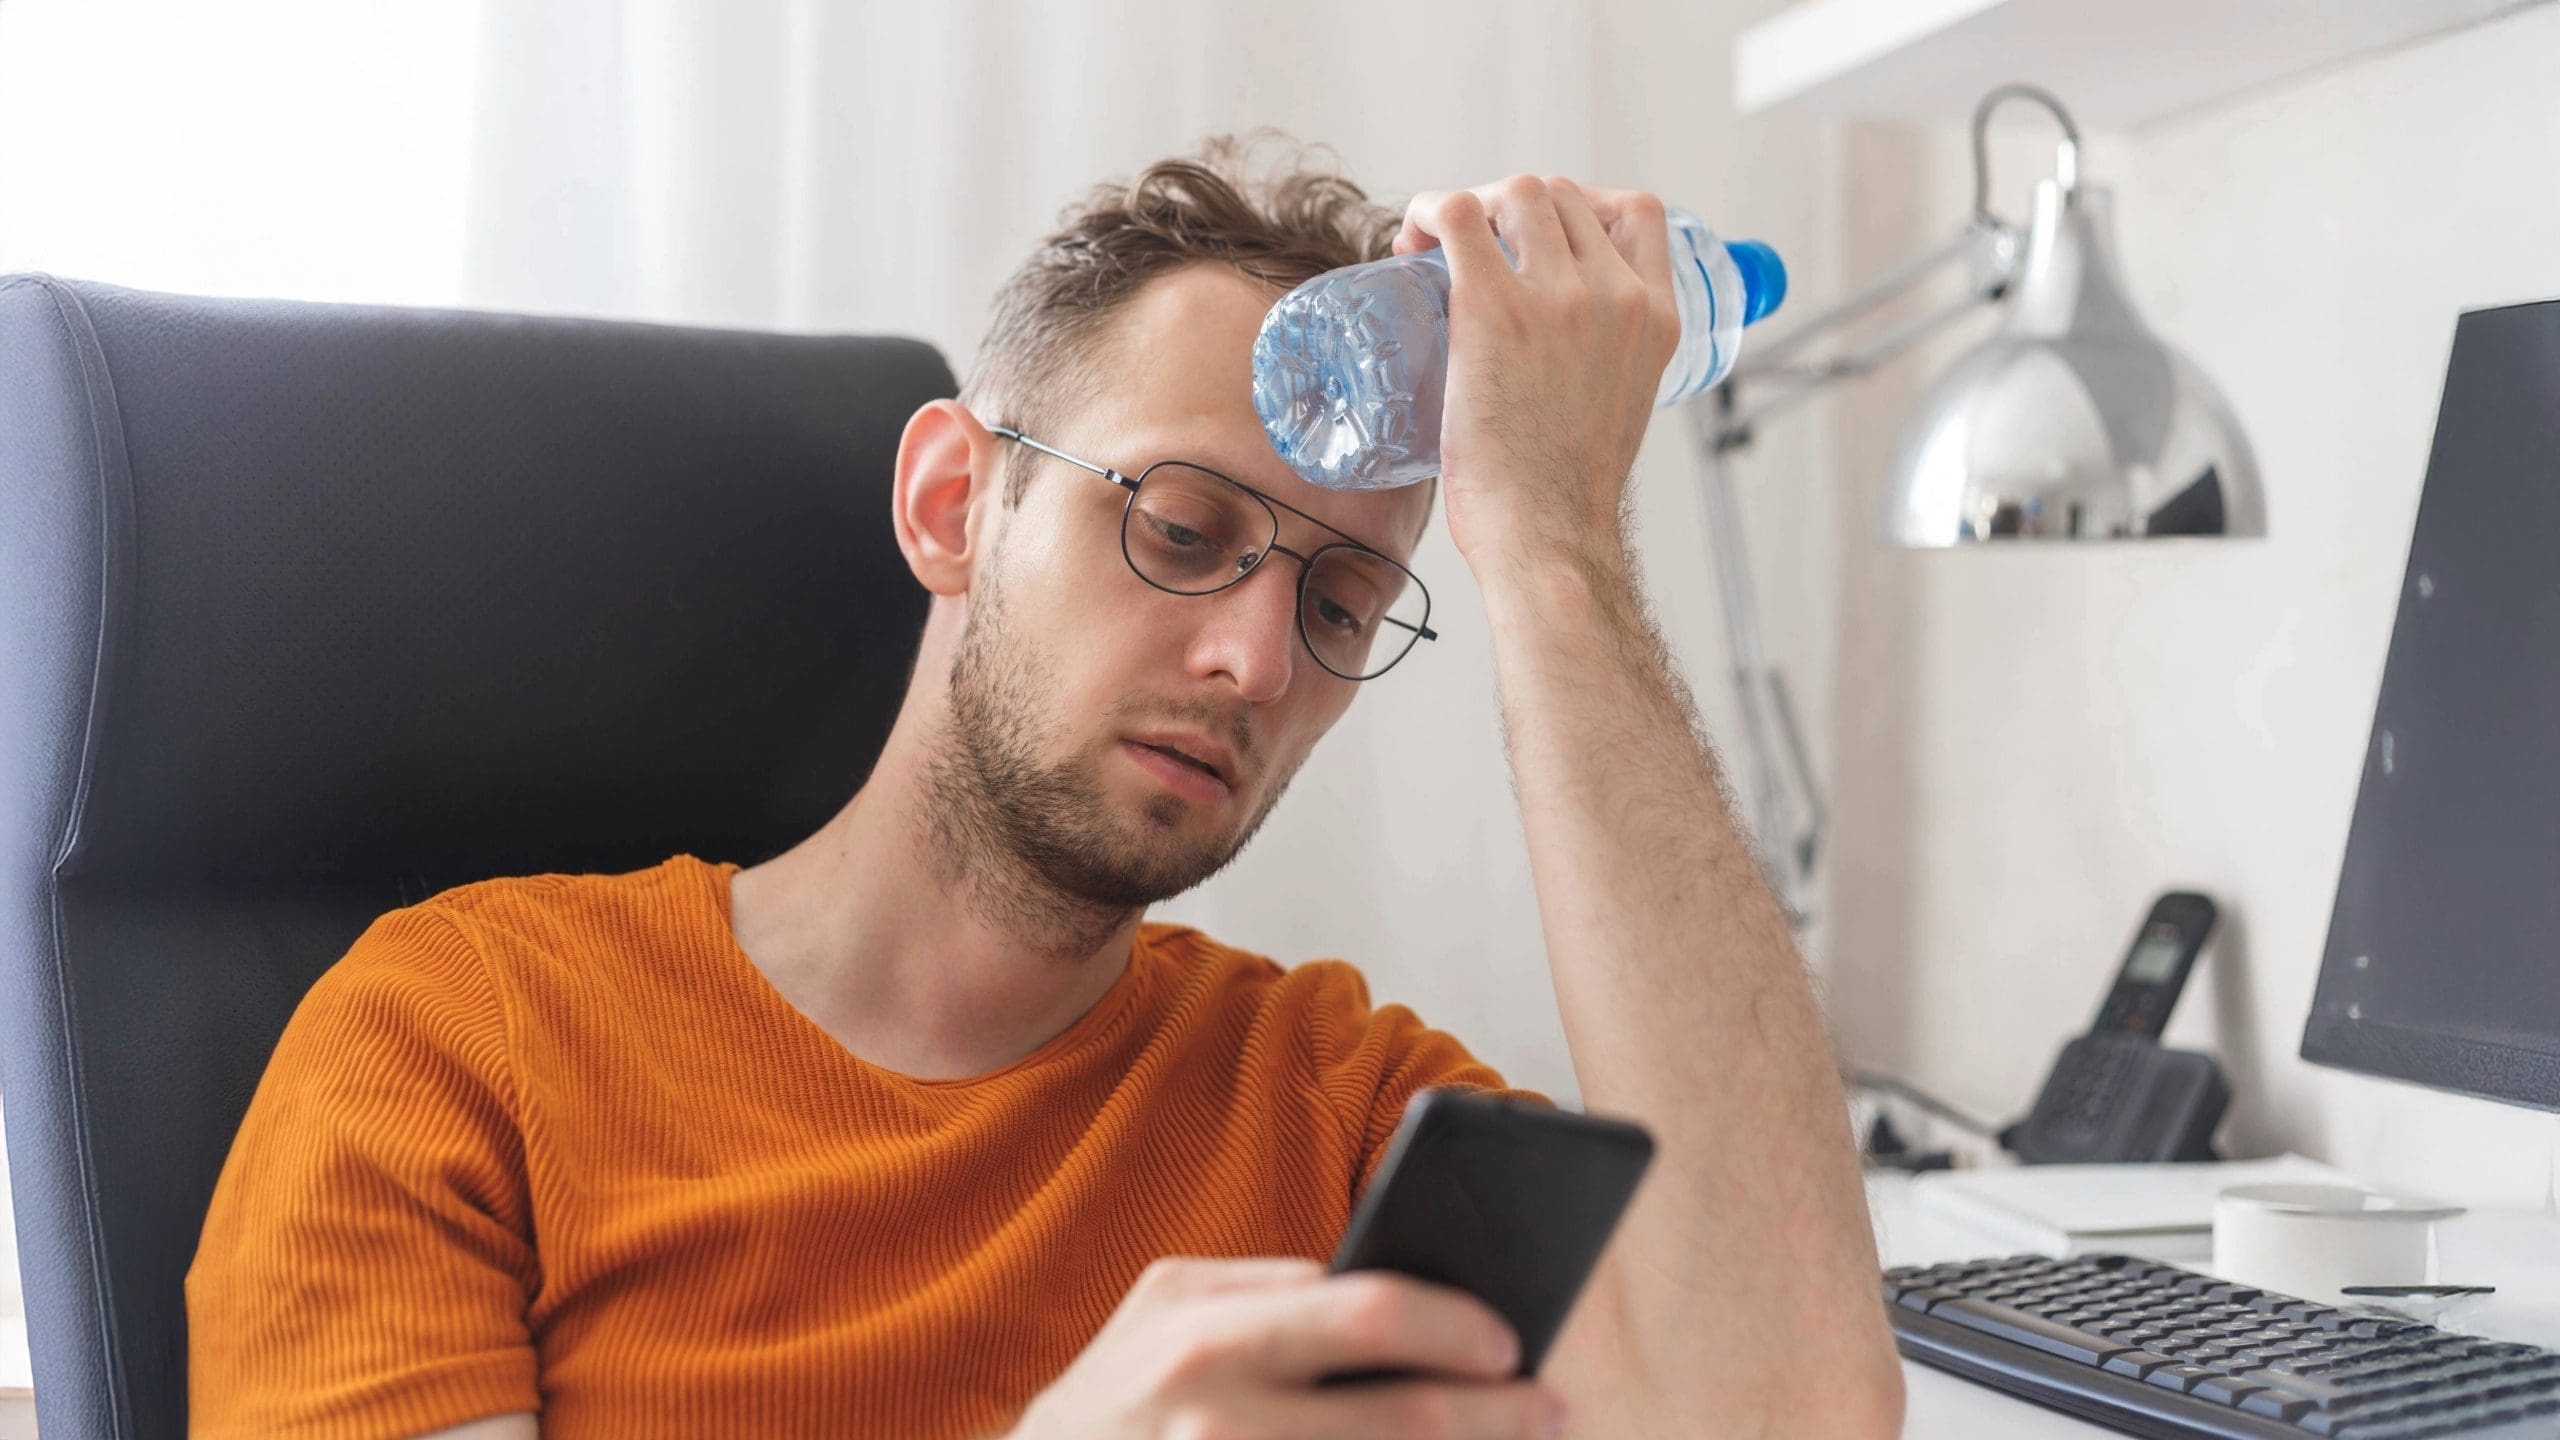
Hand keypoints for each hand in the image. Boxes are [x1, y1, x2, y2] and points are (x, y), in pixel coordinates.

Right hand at [1007, 1255, 1565, 1439]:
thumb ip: (1266, 1289)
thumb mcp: (1164, 1313)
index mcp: (1203, 1332)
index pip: (1368, 1311)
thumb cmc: (1113, 1399)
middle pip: (1403, 1417)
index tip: (1511, 1342)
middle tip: (1549, 1410)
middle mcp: (1213, 1415)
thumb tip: (1390, 1284)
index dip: (1457, 1327)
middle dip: (1497, 1416)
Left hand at [1392, 175, 1681, 580]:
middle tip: (1473, 250)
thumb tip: (1553, 352)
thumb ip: (1602, 363)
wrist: (1547, 537)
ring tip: (1438, 248)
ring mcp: (1557, 296)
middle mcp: (1616, 294)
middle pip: (1563, 195)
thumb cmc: (1565, 496)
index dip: (1583, 206)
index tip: (1540, 237)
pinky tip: (1410, 240)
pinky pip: (1455, 214)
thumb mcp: (1618, 407)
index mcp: (1657, 319)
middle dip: (1512, 209)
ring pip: (1514, 193)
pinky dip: (1428, 210)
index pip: (1636, 212)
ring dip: (1473, 205)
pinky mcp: (1492, 306)